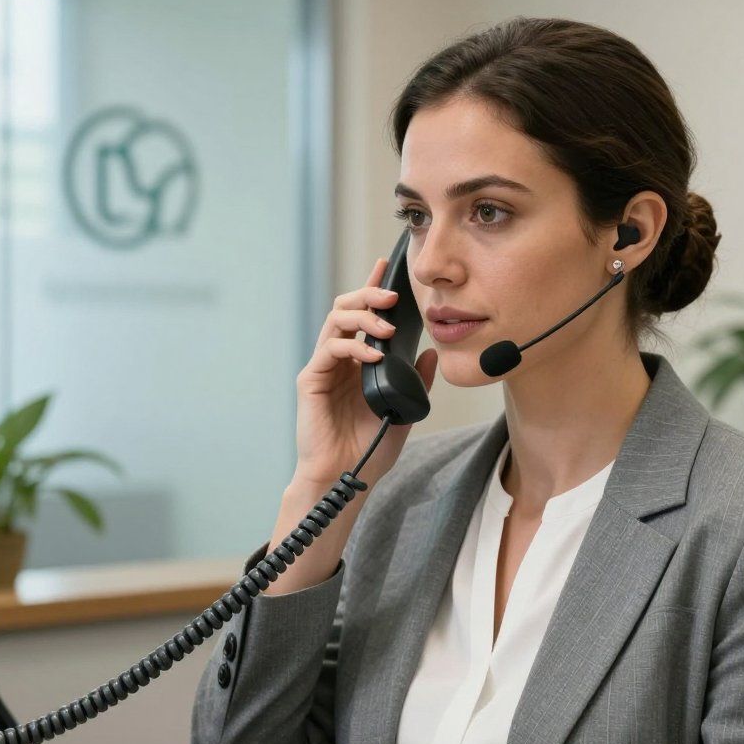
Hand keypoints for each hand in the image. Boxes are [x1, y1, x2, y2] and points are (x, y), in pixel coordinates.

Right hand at [291, 256, 436, 489]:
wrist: (345, 476)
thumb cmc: (369, 448)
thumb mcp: (404, 409)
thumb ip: (416, 381)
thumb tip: (431, 353)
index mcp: (359, 362)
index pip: (364, 317)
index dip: (372, 290)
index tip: (385, 267)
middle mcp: (339, 360)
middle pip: (346, 310)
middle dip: (368, 296)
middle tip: (392, 296)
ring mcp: (324, 368)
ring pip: (335, 322)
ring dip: (362, 317)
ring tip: (386, 325)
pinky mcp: (311, 380)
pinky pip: (329, 350)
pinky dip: (353, 346)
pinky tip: (373, 354)